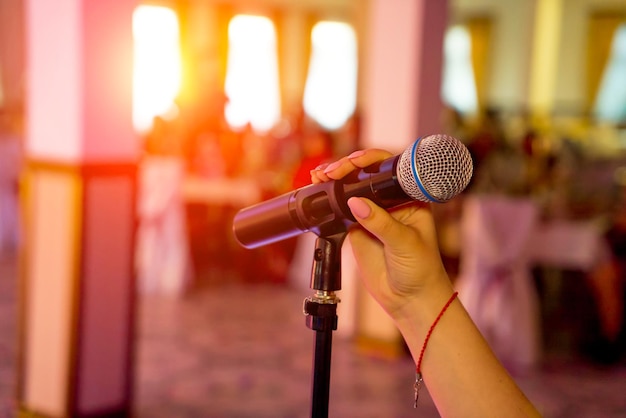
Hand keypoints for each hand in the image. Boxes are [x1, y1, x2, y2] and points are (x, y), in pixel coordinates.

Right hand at [310, 149, 452, 317]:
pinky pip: (340, 209)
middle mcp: (390, 201)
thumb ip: (380, 223)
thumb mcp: (404, 243)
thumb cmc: (420, 269)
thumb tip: (355, 202)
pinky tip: (319, 189)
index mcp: (409, 197)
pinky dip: (328, 199)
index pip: (389, 170)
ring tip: (321, 176)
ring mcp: (372, 214)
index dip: (370, 161)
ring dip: (335, 180)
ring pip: (350, 189)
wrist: (409, 298)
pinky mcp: (356, 228)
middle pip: (366, 174)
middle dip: (347, 168)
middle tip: (332, 172)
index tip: (354, 163)